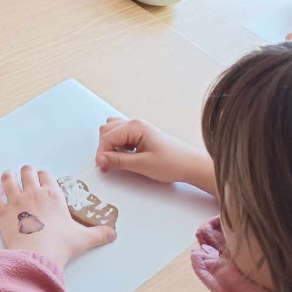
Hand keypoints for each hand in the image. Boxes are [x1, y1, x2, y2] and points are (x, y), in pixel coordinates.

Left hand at [0, 165, 115, 269]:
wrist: (39, 255)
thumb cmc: (61, 245)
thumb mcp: (84, 239)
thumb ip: (100, 234)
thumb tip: (113, 233)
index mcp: (52, 195)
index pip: (45, 175)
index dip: (42, 175)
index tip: (42, 178)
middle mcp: (33, 193)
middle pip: (26, 172)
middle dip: (25, 172)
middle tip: (25, 175)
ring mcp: (15, 202)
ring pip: (7, 179)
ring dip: (7, 176)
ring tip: (7, 175)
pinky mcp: (1, 213)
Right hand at [95, 117, 214, 192]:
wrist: (191, 165)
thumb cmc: (172, 163)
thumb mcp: (142, 164)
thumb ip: (118, 161)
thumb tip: (100, 160)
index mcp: (135, 127)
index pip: (108, 137)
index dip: (102, 153)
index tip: (102, 167)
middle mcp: (135, 123)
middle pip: (107, 130)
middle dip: (105, 148)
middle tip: (108, 165)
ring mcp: (138, 127)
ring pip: (112, 130)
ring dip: (110, 144)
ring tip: (117, 159)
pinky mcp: (140, 134)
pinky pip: (121, 134)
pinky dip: (118, 144)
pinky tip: (125, 155)